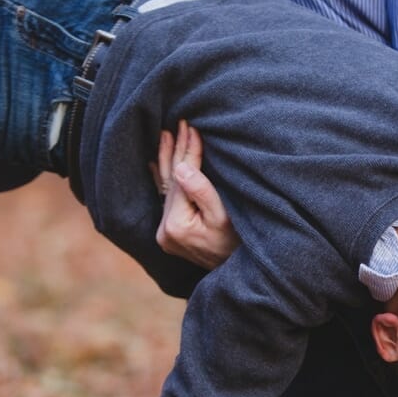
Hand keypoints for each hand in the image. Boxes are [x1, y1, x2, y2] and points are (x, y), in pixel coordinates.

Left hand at [150, 120, 241, 269]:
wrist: (241, 272)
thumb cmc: (240, 243)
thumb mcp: (226, 217)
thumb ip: (203, 192)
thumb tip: (181, 169)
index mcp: (176, 226)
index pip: (182, 179)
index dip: (188, 152)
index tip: (191, 128)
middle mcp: (165, 230)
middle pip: (172, 181)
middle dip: (177, 151)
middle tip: (179, 124)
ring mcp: (165, 233)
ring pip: (167, 188)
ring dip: (168, 160)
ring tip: (166, 134)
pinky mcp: (170, 233)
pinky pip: (165, 199)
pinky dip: (163, 178)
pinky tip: (156, 162)